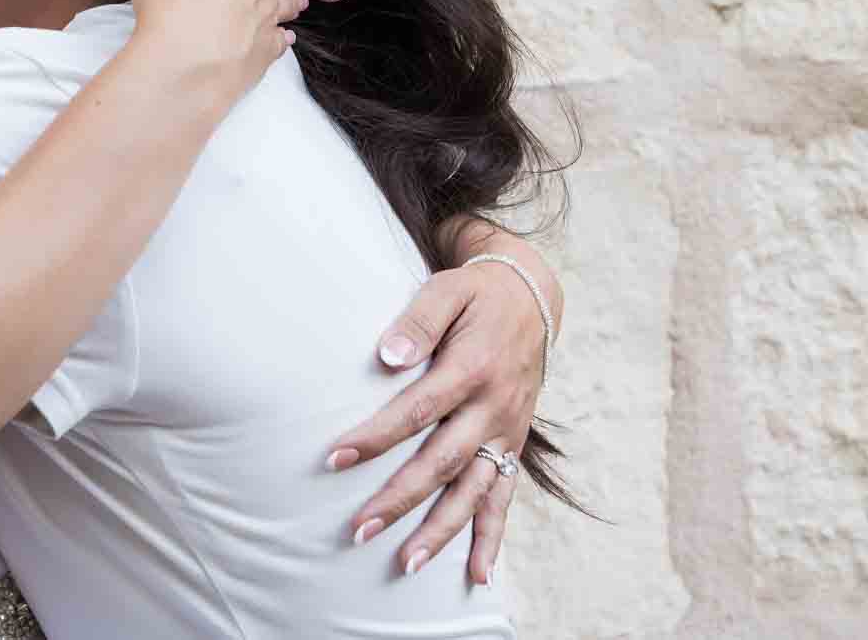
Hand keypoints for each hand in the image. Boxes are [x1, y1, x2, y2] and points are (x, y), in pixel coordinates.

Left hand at [324, 258, 548, 582]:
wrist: (532, 299)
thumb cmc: (474, 295)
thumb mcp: (446, 292)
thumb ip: (417, 322)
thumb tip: (386, 356)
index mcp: (471, 369)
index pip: (416, 411)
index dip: (376, 437)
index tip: (335, 458)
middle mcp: (492, 408)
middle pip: (442, 462)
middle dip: (400, 499)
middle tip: (358, 529)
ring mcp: (506, 431)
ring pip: (473, 491)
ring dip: (441, 531)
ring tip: (405, 563)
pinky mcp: (514, 444)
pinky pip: (505, 497)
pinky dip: (492, 537)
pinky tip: (476, 576)